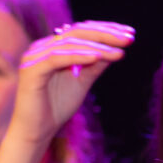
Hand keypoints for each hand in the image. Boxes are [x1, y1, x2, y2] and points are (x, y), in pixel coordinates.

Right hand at [0, 22, 132, 162]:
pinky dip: (78, 56)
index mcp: (53, 47)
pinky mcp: (31, 70)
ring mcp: (35, 57)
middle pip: (77, 32)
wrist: (36, 132)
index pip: (82, 31)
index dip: (106, 30)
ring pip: (70, 43)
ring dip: (97, 46)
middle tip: (130, 37)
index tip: (130, 33)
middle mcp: (42, 47)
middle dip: (106, 34)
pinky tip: (97, 57)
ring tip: (118, 52)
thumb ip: (95, 65)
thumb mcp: (83, 82)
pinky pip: (57, 58)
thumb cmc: (57, 107)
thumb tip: (117, 50)